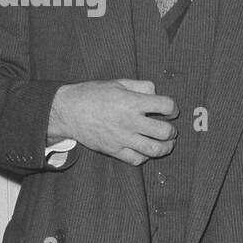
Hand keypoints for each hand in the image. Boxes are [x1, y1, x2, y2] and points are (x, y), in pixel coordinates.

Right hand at [47, 79, 177, 165]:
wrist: (68, 111)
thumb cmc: (92, 94)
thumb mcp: (118, 82)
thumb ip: (140, 86)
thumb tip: (156, 93)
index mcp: (132, 102)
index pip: (166, 106)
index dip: (173, 108)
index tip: (171, 110)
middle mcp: (130, 121)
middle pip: (165, 131)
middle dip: (172, 131)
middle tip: (171, 129)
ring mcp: (122, 138)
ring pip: (154, 150)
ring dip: (166, 147)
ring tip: (166, 144)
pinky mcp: (114, 150)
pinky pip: (137, 159)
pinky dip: (145, 157)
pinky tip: (146, 150)